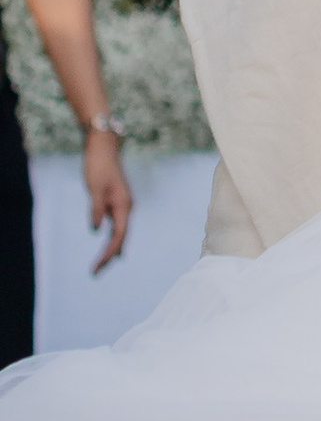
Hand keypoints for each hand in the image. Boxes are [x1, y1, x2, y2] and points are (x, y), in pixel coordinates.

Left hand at [84, 123, 130, 268]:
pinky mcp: (116, 201)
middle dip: (109, 255)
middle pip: (120, 237)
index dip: (108, 254)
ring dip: (110, 248)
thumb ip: (96, 210)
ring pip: (119, 232)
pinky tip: (109, 245)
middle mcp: (126, 207)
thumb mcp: (95, 189)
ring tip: (102, 265)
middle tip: (95, 273)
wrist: (103, 147)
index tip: (97, 267)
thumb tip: (97, 231)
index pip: (118, 237)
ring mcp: (122, 204)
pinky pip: (116, 225)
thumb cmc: (98, 166)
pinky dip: (111, 237)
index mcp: (123, 206)